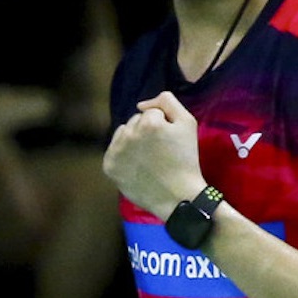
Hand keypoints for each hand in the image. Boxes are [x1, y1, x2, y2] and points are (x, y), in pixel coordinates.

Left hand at [102, 91, 205, 219]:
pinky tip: (136, 165)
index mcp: (148, 123)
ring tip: (147, 157)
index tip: (169, 141)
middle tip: (159, 150)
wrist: (178, 196)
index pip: (152, 113)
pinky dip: (123, 155)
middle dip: (146, 131)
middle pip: (135, 122)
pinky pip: (114, 150)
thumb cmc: (186, 159)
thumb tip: (141, 104)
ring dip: (132, 140)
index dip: (163, 125)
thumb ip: (167, 102)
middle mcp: (128, 134)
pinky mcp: (109, 166)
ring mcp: (116, 151)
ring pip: (123, 133)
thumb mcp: (187, 123)